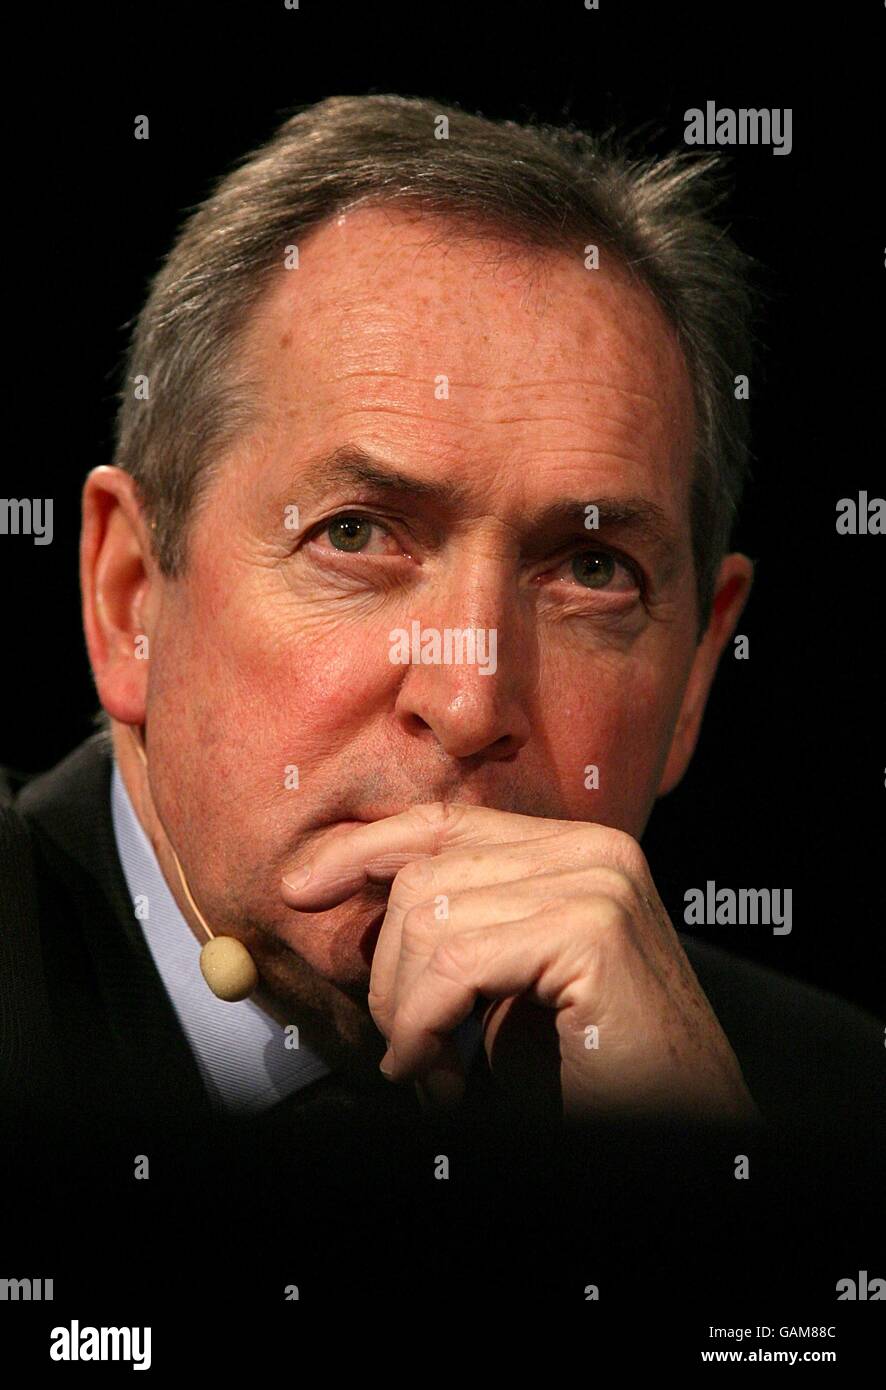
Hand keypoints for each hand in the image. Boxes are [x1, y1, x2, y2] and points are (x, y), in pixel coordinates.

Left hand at [280, 804, 759, 1123]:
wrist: (685, 1123)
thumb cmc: (590, 1067)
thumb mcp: (506, 982)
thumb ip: (457, 928)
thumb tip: (352, 897)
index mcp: (573, 849)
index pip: (444, 822)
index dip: (363, 849)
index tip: (300, 888)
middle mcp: (591, 849)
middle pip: (424, 874)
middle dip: (388, 972)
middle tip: (408, 1049)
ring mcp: (597, 882)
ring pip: (429, 919)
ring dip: (407, 1013)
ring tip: (432, 1070)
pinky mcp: (593, 930)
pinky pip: (457, 962)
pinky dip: (426, 1026)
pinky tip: (443, 1076)